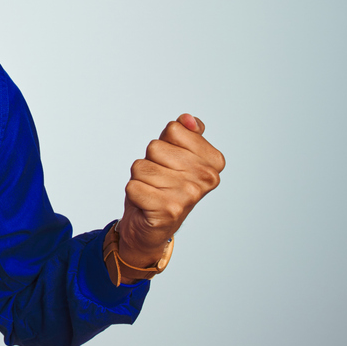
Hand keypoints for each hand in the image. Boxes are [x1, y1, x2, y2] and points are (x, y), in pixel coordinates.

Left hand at [117, 114, 224, 279]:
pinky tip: (146, 203)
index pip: (174, 129)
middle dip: (150, 161)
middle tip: (159, 180)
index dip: (165, 144)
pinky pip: (133, 185)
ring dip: (140, 178)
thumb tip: (187, 119)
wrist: (152, 226)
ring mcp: (189, 195)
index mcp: (213, 161)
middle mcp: (206, 178)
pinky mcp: (168, 210)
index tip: (171, 162)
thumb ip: (185, 133)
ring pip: (141, 166)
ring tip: (153, 191)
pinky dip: (133, 193)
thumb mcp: (176, 154)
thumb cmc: (164, 186)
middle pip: (155, 147)